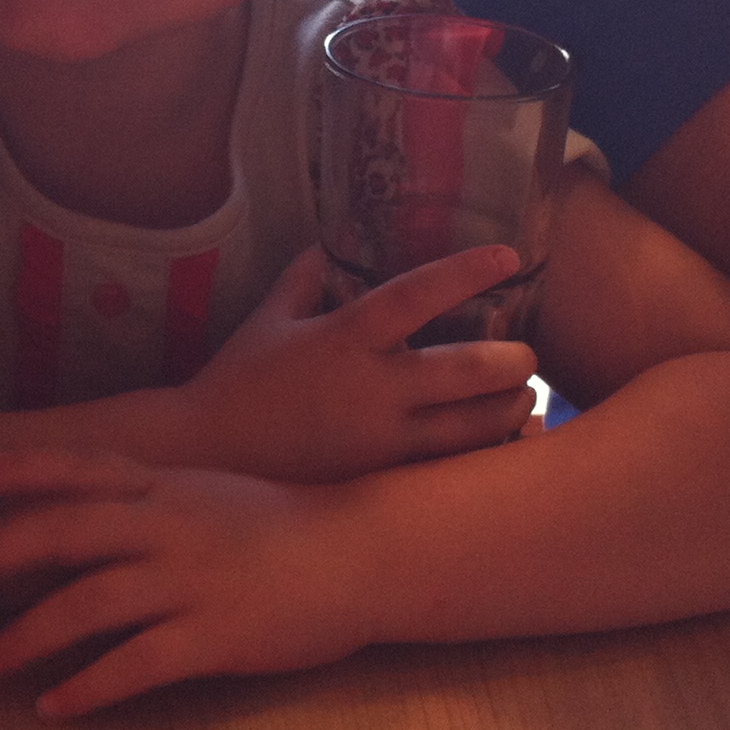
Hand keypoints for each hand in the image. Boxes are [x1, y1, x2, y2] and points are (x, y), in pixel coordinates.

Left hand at [0, 448, 370, 718]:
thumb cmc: (281, 524)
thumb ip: (147, 502)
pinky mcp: (215, 634)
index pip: (82, 468)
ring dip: (26, 636)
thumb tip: (77, 519)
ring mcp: (192, 579)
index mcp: (167, 486)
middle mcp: (171, 523)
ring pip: (90, 602)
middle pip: (65, 532)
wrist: (360, 552)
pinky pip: (137, 664)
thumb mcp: (208, 495)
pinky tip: (54, 706)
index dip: (22, 470)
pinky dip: (87, 686)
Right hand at [175, 245, 536, 482]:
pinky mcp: (382, 485)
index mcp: (346, 337)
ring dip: (510, 411)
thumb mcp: (268, 322)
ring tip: (523, 401)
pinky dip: (485, 458)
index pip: (419, 293)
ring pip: (473, 428)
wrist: (203, 460)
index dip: (468, 271)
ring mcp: (381, 442)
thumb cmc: (236, 384)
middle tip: (526, 357)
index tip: (509, 256)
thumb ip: (303, 279)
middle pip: (470, 370)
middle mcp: (372, 388)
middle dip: (514, 361)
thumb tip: (326, 244)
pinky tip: (502, 448)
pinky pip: (451, 472)